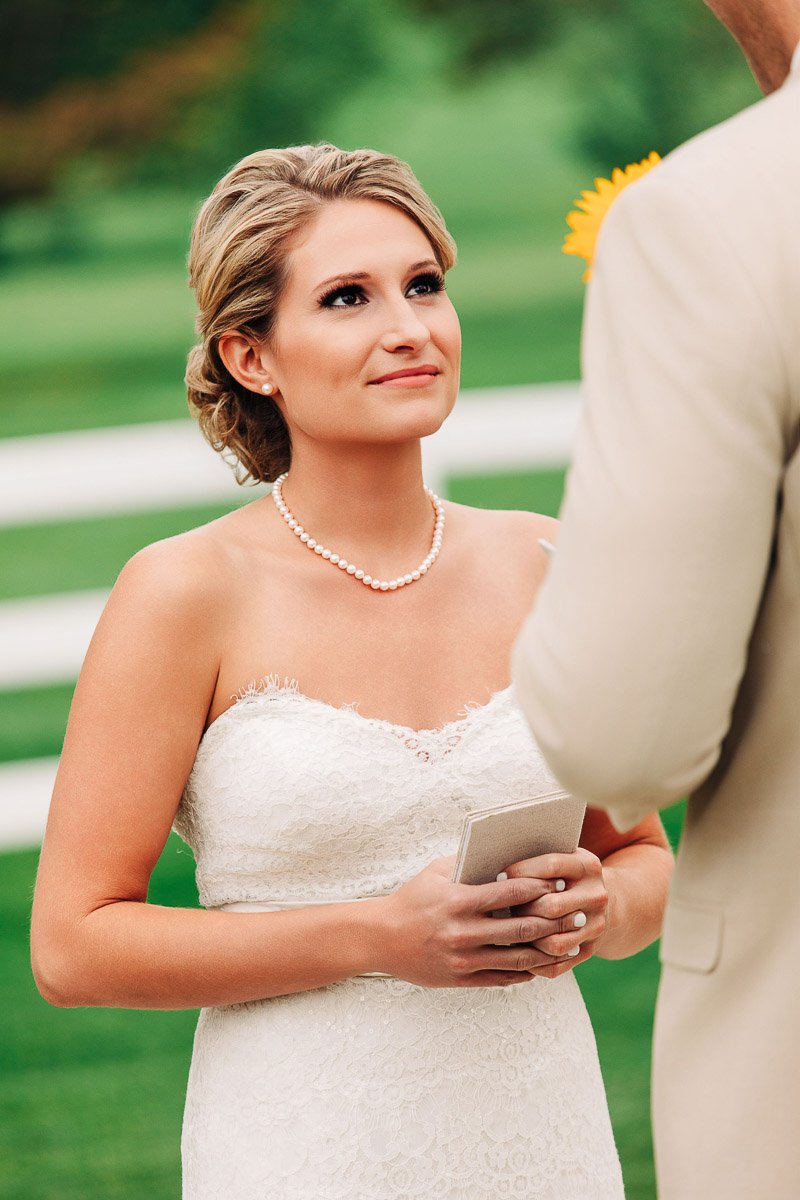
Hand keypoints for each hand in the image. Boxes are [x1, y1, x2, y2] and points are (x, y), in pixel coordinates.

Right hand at [372, 855, 591, 988]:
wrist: (380, 938)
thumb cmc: (411, 899)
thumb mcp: (436, 873)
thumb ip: (469, 863)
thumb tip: (503, 850)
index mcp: (459, 901)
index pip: (511, 892)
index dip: (539, 887)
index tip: (558, 883)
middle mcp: (464, 931)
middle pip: (522, 928)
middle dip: (553, 921)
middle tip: (576, 915)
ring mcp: (463, 959)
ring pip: (517, 958)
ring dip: (546, 951)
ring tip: (566, 944)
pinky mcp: (460, 979)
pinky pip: (501, 978)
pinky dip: (524, 972)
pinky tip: (539, 964)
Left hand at [504, 848, 608, 979]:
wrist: (609, 901)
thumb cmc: (568, 877)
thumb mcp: (563, 860)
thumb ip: (538, 861)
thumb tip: (498, 872)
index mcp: (588, 866)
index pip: (551, 866)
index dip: (521, 871)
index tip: (500, 877)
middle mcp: (596, 896)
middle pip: (552, 906)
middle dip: (522, 909)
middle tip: (502, 908)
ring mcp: (596, 925)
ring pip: (554, 942)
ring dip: (527, 940)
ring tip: (509, 932)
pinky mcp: (591, 949)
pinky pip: (557, 964)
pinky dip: (533, 963)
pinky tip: (517, 953)